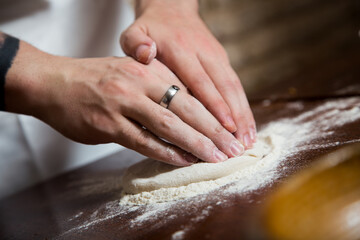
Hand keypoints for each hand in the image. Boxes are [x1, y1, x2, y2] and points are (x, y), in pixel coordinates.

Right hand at [5, 41, 245, 165]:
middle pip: (187, 109)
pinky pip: (145, 142)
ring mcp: (124, 104)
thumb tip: (189, 113)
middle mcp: (140, 83)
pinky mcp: (109, 125)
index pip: (191, 92)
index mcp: (149, 68)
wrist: (55, 83)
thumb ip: (159, 87)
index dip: (214, 112)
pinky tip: (184, 161)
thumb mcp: (132, 72)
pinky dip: (167, 153)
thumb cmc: (97, 80)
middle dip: (213, 131)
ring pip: (169, 127)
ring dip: (196, 145)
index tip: (231, 129)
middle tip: (232, 148)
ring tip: (215, 157)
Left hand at [120, 0, 256, 148]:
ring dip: (243, 115)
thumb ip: (135, 42)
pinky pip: (235, 85)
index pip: (200, 80)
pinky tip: (246, 127)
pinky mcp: (222, 60)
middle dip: (234, 117)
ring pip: (234, 88)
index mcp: (181, 49)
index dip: (215, 104)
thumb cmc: (151, 28)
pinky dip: (243, 107)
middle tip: (240, 145)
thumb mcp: (135, 31)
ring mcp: (216, 57)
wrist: (172, 9)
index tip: (226, 127)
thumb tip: (146, 53)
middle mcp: (203, 53)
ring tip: (248, 142)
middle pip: (223, 87)